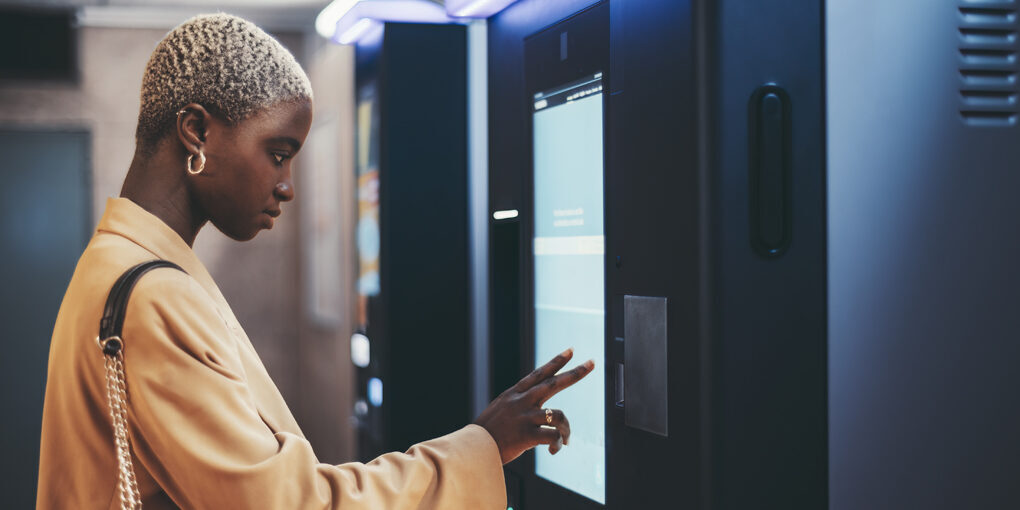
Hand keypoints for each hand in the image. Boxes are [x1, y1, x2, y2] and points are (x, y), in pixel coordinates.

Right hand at [473, 348, 594, 464]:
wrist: (473, 447)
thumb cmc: (487, 432)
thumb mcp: (500, 409)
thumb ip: (517, 404)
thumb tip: (533, 406)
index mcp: (515, 394)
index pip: (539, 373)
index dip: (556, 361)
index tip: (570, 351)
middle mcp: (522, 401)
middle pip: (553, 383)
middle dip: (575, 373)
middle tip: (591, 363)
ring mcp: (525, 417)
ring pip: (558, 415)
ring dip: (567, 428)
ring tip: (567, 438)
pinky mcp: (527, 434)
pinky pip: (553, 436)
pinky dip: (558, 444)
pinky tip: (554, 450)